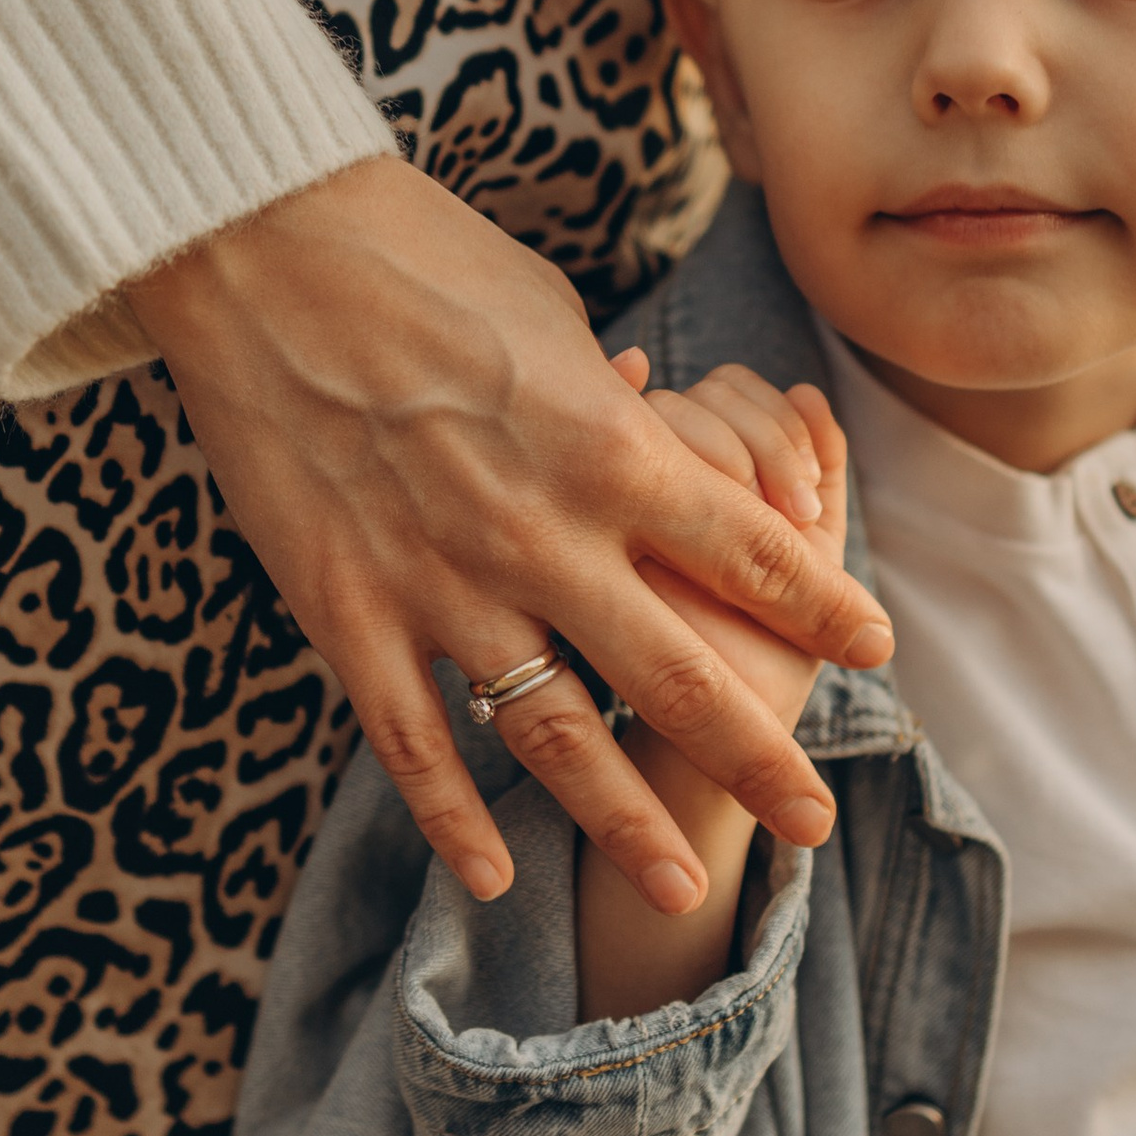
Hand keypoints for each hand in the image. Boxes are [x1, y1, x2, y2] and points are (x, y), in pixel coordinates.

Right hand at [126, 157, 892, 911]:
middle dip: (760, 756)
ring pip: (554, 736)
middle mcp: (544, 534)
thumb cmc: (418, 255)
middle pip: (681, 673)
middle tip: (817, 821)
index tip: (876, 650)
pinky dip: (454, 819)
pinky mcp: (347, 611)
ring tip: (684, 886)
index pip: (755, 552)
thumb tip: (644, 422)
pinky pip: (415, 744)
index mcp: (612, 449)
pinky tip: (494, 877)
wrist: (259, 249)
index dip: (823, 609)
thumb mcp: (552, 318)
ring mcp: (441, 584)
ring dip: (625, 820)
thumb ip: (608, 406)